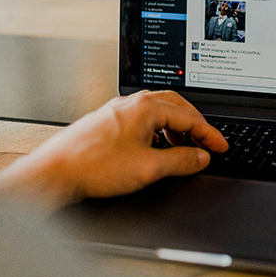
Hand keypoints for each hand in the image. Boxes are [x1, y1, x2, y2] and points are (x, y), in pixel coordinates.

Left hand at [0, 90, 227, 211]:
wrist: (54, 172)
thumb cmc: (93, 166)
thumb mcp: (149, 168)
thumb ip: (181, 161)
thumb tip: (201, 156)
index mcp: (145, 107)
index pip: (189, 117)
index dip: (209, 134)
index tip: (221, 147)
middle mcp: (131, 103)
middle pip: (175, 107)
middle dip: (195, 125)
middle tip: (207, 142)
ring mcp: (117, 111)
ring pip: (157, 112)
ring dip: (175, 129)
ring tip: (184, 149)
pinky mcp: (107, 123)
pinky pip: (141, 120)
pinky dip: (157, 132)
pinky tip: (155, 149)